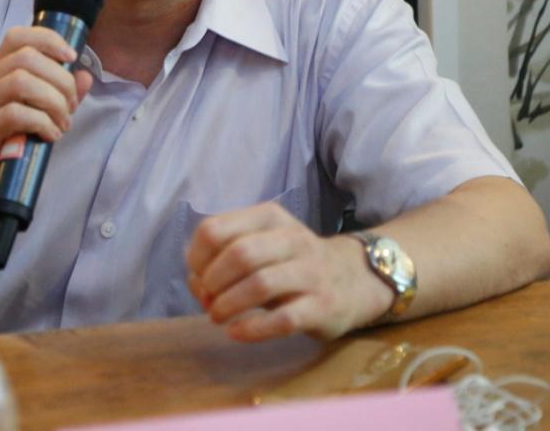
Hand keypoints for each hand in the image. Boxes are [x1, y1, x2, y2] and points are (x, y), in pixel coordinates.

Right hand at [0, 26, 93, 227]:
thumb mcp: (26, 125)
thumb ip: (54, 99)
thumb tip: (85, 76)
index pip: (17, 38)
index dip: (49, 41)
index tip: (71, 59)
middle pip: (27, 57)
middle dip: (60, 79)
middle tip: (69, 108)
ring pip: (22, 81)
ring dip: (53, 101)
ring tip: (60, 125)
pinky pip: (16, 114)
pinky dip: (41, 122)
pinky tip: (49, 137)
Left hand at [185, 202, 393, 341]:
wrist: (355, 279)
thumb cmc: (293, 263)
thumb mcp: (261, 246)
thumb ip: (223, 257)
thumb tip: (194, 282)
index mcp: (269, 217)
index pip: (215, 229)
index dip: (196, 257)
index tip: (198, 277)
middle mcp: (292, 238)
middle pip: (238, 255)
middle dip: (212, 282)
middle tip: (207, 301)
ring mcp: (310, 272)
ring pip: (260, 284)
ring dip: (228, 305)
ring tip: (217, 317)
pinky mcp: (322, 306)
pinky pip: (282, 319)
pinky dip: (251, 328)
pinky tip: (235, 332)